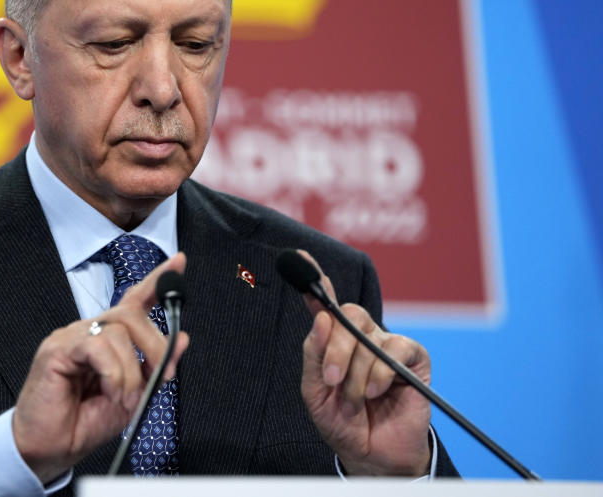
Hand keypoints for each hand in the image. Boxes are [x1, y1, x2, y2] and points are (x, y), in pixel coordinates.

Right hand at [12, 253, 189, 482]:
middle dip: (156, 344)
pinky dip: (113, 372)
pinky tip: (110, 391)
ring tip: (124, 398)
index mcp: (107, 340)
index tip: (179, 263)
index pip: (133, 301)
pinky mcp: (57, 349)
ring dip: (132, 371)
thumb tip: (181, 340)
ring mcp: (71, 337)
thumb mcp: (132, 396)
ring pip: (117, 331)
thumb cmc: (82, 423)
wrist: (48, 449)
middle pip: (131, 314)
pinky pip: (96, 346)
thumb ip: (154, 368)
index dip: (156, 282)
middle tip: (163, 377)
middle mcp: (89, 332)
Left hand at [297, 250, 431, 475]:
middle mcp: (360, 336)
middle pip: (347, 315)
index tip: (298, 257)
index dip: (312, 278)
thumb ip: (314, 355)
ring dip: (356, 374)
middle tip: (331, 380)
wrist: (371, 455)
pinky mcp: (412, 358)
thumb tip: (321, 318)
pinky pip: (396, 347)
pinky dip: (380, 373)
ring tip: (355, 400)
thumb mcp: (315, 392)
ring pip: (368, 335)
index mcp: (333, 341)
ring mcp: (386, 345)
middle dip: (335, 348)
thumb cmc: (342, 421)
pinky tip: (376, 392)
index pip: (323, 303)